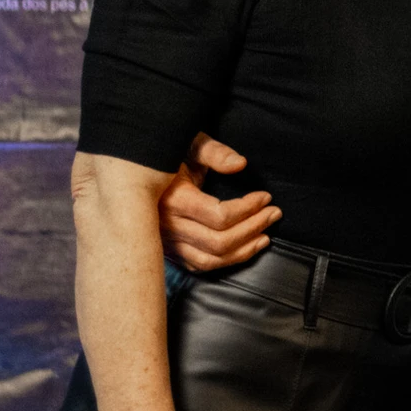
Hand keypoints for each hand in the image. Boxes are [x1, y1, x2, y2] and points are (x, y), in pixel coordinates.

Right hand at [159, 133, 279, 270]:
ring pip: (209, 260)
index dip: (248, 208)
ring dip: (243, 251)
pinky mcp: (168, 250)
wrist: (136, 173)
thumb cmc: (169, 155)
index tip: (266, 197)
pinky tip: (242, 250)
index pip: (219, 216)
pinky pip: (198, 265)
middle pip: (218, 241)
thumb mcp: (191, 145)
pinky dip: (224, 262)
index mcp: (173, 200)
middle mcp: (167, 227)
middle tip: (274, 214)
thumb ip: (215, 152)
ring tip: (265, 237)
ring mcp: (166, 242)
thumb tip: (240, 164)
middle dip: (253, 228)